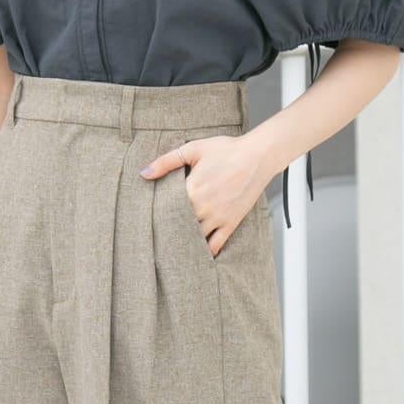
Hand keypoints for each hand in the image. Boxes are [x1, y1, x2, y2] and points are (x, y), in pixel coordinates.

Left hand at [141, 132, 269, 257]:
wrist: (259, 156)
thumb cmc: (228, 150)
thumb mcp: (193, 149)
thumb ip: (166, 162)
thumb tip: (145, 173)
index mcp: (191, 190)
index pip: (166, 208)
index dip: (157, 214)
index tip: (149, 217)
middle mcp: (203, 208)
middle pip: (178, 225)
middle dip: (168, 230)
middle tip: (157, 235)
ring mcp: (218, 218)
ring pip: (195, 237)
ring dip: (185, 241)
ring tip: (174, 246)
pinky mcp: (231, 222)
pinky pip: (216, 243)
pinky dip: (207, 251)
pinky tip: (199, 254)